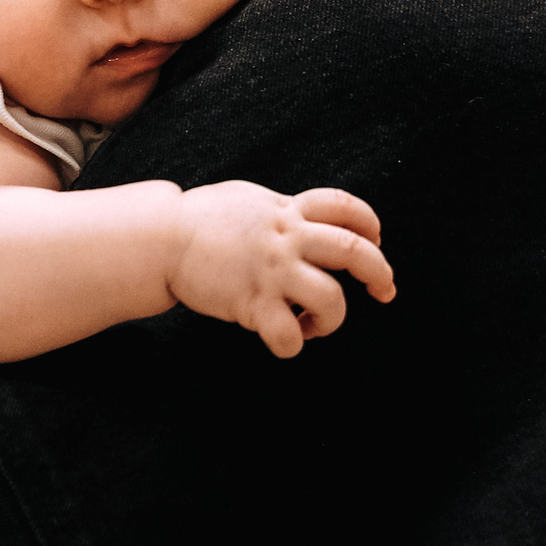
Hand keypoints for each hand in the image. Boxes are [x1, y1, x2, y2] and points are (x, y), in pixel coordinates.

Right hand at [168, 183, 394, 357]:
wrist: (161, 238)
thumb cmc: (202, 219)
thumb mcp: (251, 201)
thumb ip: (283, 211)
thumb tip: (304, 218)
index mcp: (288, 211)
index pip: (346, 207)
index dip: (370, 224)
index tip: (376, 240)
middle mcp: (287, 238)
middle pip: (355, 252)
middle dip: (380, 273)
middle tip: (385, 291)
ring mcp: (271, 271)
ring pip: (332, 300)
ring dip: (334, 319)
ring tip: (316, 323)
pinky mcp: (251, 303)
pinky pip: (288, 335)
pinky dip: (294, 344)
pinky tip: (286, 338)